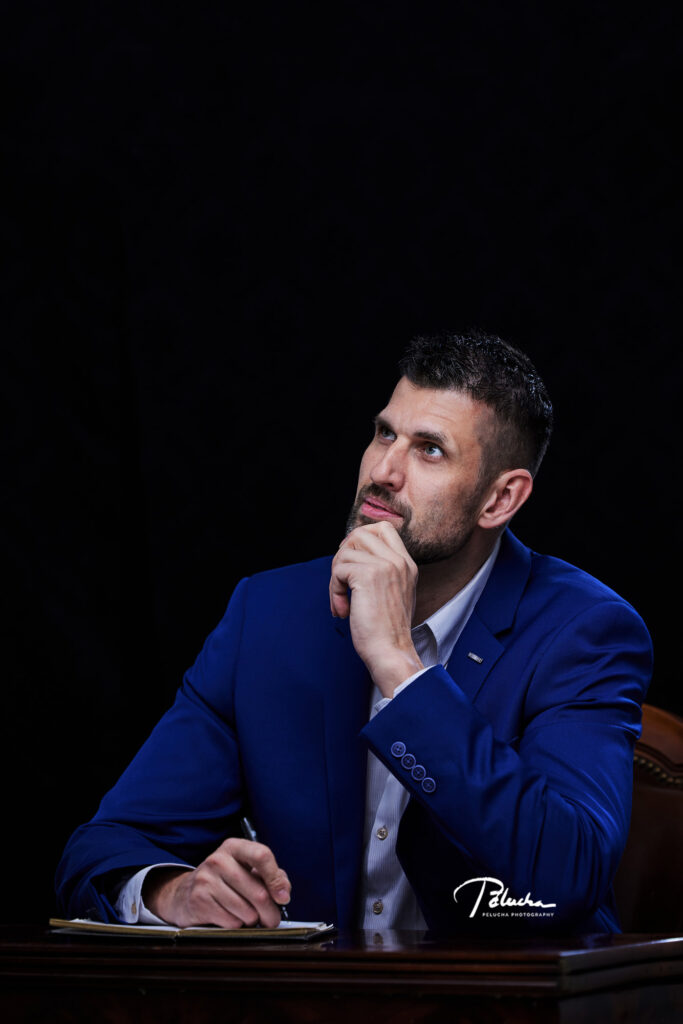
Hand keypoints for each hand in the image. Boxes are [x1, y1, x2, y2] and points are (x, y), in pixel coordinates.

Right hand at [142, 837, 290, 927]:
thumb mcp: (246, 869)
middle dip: (270, 912)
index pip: (262, 855)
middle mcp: (218, 860)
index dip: (276, 879)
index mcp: (234, 847)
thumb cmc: (224, 881)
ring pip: (246, 912)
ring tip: (245, 914)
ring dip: (252, 920)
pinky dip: (236, 925)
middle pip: (258, 893)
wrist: (184, 893)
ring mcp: (206, 880)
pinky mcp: (198, 901)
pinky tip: (229, 916)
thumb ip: (271, 876)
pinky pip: (231, 922)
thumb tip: (283, 891)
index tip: (283, 897)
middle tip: (271, 919)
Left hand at [329, 521, 423, 696]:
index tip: (351, 565)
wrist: (390, 653)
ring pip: (345, 552)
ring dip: (336, 578)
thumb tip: (350, 555)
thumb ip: (380, 571)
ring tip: (342, 602)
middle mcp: (399, 561)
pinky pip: (338, 570)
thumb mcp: (392, 594)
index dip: (360, 539)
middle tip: (342, 582)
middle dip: (343, 556)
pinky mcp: (368, 576)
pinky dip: (333, 591)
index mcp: (407, 564)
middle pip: (360, 534)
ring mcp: (385, 566)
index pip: (384, 528)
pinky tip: (342, 610)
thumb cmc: (386, 631)